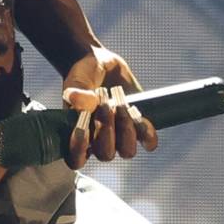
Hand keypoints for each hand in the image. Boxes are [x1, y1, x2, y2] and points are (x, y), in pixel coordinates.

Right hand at [62, 46, 158, 168]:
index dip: (80, 149)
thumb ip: (76, 92)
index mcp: (79, 136)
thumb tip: (81, 102)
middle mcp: (99, 141)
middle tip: (104, 104)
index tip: (82, 126)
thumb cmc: (83, 76)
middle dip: (107, 130)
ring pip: (127, 151)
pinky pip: (147, 141)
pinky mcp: (137, 127)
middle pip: (106, 154)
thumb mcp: (76, 81)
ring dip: (126, 129)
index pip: (76, 159)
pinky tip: (140, 116)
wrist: (102, 64)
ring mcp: (120, 136)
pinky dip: (147, 132)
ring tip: (121, 105)